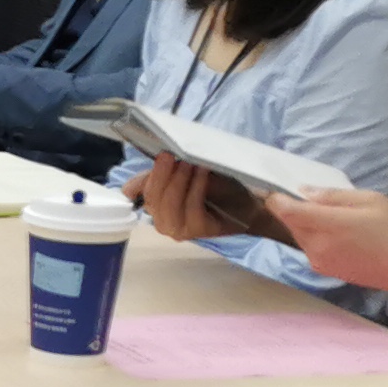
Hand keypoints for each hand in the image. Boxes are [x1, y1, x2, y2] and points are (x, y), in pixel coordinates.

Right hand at [130, 154, 285, 245]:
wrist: (250, 204)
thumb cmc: (218, 187)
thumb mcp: (187, 175)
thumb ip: (163, 173)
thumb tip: (136, 177)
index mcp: (155, 205)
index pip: (138, 192)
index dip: (146, 176)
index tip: (160, 155)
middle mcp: (162, 220)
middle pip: (153, 198)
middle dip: (162, 174)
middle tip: (171, 155)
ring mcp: (178, 229)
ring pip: (169, 205)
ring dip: (179, 181)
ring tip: (189, 163)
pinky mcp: (198, 231)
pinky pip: (191, 208)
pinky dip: (196, 188)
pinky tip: (203, 173)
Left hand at [274, 188, 387, 297]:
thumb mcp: (370, 200)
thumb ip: (333, 196)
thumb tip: (304, 192)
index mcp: (327, 224)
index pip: (286, 211)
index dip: (276, 199)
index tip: (276, 191)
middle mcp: (316, 244)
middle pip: (290, 223)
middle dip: (295, 210)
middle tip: (314, 202)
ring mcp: (317, 259)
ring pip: (299, 235)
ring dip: (305, 225)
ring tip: (333, 219)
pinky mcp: (322, 270)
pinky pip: (308, 248)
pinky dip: (314, 238)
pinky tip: (337, 237)